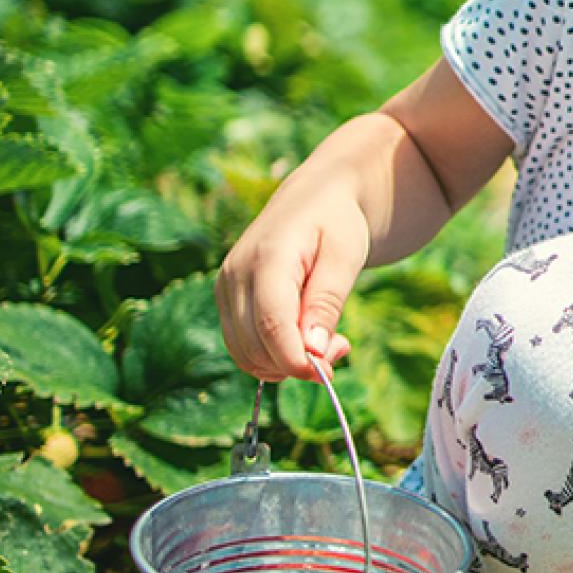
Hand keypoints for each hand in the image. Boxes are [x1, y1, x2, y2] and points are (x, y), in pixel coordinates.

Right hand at [215, 194, 365, 382]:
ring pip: (245, 353)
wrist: (316, 198)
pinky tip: (305, 340)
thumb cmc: (338, 225)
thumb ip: (327, 303)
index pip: (271, 326)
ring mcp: (226, 288)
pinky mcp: (228, 299)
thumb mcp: (346, 258)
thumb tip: (312, 352)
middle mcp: (235, 275)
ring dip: (285, 363)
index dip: (297, 360)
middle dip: (297, 363)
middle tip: (340, 347)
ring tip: (327, 341)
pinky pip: (243, 345)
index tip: (329, 374)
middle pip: (254, 346)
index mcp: (266, 259)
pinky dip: (273, 355)